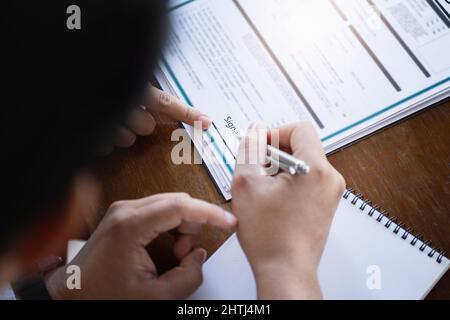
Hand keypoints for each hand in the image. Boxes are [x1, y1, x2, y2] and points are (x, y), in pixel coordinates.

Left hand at [45, 193, 235, 298]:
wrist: (74, 294)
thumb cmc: (103, 295)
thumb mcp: (155, 297)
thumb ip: (188, 277)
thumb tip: (198, 256)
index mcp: (131, 225)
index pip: (181, 205)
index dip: (210, 213)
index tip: (228, 221)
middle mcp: (126, 210)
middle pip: (177, 201)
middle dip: (195, 224)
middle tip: (189, 253)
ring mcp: (124, 209)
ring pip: (170, 204)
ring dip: (183, 226)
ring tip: (177, 254)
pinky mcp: (124, 214)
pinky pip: (159, 210)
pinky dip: (172, 225)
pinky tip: (169, 245)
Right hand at [101, 86, 211, 153]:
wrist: (46, 80)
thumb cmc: (97, 77)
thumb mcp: (121, 77)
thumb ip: (145, 91)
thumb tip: (176, 106)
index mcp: (131, 84)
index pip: (164, 101)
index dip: (186, 113)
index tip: (207, 122)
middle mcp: (120, 100)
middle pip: (146, 126)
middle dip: (139, 124)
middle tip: (127, 116)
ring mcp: (103, 118)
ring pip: (126, 138)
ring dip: (119, 133)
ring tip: (106, 120)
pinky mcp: (90, 134)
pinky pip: (105, 147)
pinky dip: (102, 140)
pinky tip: (94, 128)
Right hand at [231, 122, 344, 298]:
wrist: (285, 270)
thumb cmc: (269, 235)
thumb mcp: (246, 183)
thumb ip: (249, 149)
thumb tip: (254, 131)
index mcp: (315, 169)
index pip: (300, 129)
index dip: (275, 133)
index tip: (260, 146)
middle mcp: (329, 179)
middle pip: (302, 146)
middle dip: (275, 153)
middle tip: (256, 168)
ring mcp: (330, 194)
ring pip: (303, 164)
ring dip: (279, 169)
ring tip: (263, 188)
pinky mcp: (325, 205)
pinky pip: (306, 181)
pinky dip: (288, 183)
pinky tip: (272, 200)